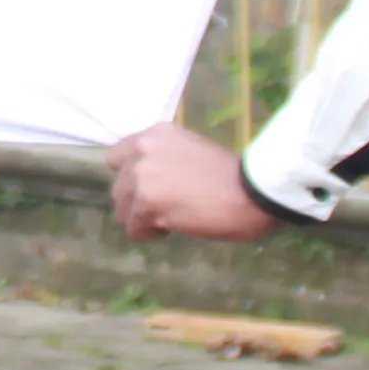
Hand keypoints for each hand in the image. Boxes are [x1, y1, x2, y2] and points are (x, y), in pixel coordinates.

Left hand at [113, 124, 278, 241]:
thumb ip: (164, 158)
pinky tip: (171, 229)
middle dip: (137, 201)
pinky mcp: (146, 204)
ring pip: (122, 209)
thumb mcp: (191, 150)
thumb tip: (148, 180)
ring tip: (168, 219)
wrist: (250, 193)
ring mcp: (142, 176)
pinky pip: (133, 229)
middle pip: (119, 186)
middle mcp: (143, 151)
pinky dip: (149, 234)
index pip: (117, 157)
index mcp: (155, 134)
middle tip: (164, 207)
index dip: (131, 176)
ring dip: (141, 219)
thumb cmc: (231, 175)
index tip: (150, 187)